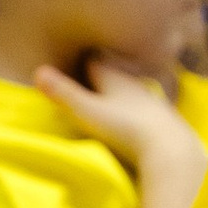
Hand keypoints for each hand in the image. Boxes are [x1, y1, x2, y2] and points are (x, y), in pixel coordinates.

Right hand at [34, 56, 203, 172]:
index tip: (72, 59)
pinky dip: (138, 108)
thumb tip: (37, 71)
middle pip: (114, 72)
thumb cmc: (125, 128)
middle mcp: (133, 82)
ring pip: (132, 87)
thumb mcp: (87, 112)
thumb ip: (63, 94)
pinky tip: (136, 117)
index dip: (82, 60)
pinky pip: (147, 106)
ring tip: (109, 95)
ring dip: (120, 90)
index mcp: (113, 76)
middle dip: (101, 73)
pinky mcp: (165, 117)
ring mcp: (151, 98)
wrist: (170, 148)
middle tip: (87, 74)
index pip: (94, 60)